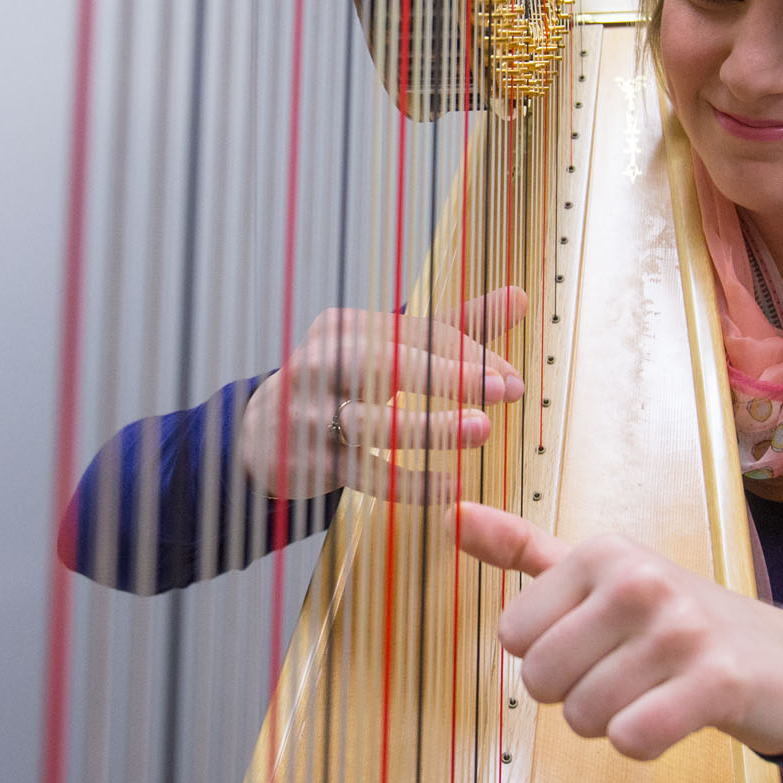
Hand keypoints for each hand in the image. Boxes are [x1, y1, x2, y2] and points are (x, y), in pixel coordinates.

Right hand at [239, 288, 527, 505]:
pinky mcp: (310, 462)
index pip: (416, 334)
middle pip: (390, 363)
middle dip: (451, 376)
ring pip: (375, 421)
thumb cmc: (344, 384)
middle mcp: (321, 363)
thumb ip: (456, 327)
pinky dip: (411, 483)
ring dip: (432, 427)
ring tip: (482, 430)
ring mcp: (311, 414)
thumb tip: (520, 295)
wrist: (262, 434)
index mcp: (345, 328)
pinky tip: (450, 487)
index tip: (513, 380)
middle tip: (506, 391)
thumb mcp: (391, 351)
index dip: (469, 355)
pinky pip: (366, 474)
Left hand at [454, 501, 782, 760]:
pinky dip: (643, 742)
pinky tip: (672, 717)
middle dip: (573, 695)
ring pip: (582, 715)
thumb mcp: (599, 573)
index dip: (546, 655)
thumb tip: (453, 515)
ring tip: (651, 692)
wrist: (782, 659)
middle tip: (624, 674)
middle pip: (539, 679)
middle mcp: (638, 581)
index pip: (511, 635)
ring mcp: (679, 629)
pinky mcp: (715, 681)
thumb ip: (524, 550)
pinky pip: (632, 738)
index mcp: (601, 552)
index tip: (594, 642)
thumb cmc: (674, 620)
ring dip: (610, 721)